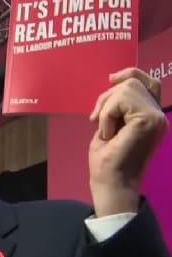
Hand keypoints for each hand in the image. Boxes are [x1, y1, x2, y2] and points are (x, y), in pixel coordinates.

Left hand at [88, 68, 168, 216]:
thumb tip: (115, 81)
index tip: (110, 79)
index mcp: (152, 116)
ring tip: (106, 129)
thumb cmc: (107, 160)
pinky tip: (109, 133)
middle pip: (134, 81)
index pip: (149, 82)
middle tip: (96, 119)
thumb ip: (117, 106)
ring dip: (107, 108)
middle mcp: (159, 115)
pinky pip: (121, 100)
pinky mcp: (149, 120)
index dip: (130, 73)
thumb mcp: (110, 125)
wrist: (111, 182)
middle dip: (107, 96)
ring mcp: (157, 117)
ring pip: (127, 87)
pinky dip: (107, 114)